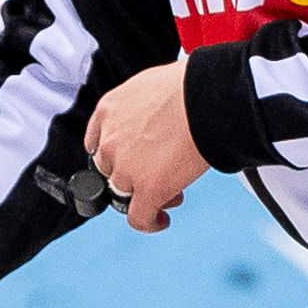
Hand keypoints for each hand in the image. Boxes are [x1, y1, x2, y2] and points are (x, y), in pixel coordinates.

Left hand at [84, 59, 210, 233]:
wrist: (207, 95)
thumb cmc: (191, 85)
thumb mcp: (150, 87)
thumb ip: (142, 108)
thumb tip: (157, 120)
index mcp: (109, 110)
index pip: (99, 143)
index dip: (119, 155)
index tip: (133, 159)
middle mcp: (110, 140)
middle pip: (113, 170)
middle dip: (134, 174)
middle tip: (158, 173)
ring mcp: (125, 167)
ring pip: (126, 193)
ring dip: (145, 195)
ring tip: (170, 191)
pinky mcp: (146, 188)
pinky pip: (139, 217)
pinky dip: (149, 222)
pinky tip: (161, 220)